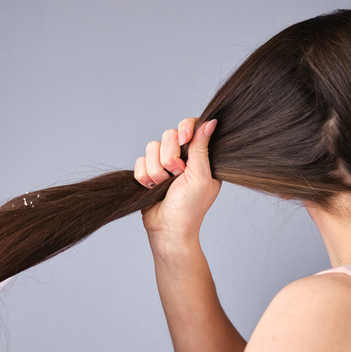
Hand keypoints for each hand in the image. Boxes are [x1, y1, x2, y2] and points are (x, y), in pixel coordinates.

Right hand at [134, 118, 220, 248]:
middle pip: (168, 134)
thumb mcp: (200, 177)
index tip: (184, 140)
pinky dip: (144, 177)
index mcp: (201, 156)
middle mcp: (183, 158)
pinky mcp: (149, 173)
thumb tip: (211, 122)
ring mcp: (165, 165)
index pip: (191, 126)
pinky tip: (152, 188)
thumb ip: (202, 148)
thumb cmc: (189, 208)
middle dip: (169, 157)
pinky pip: (140, 161)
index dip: (184, 129)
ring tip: (164, 186)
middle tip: (176, 175)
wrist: (167, 229)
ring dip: (156, 170)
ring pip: (151, 147)